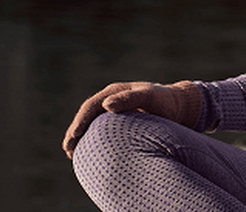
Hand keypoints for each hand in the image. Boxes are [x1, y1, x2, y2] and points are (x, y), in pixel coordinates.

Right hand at [62, 80, 201, 158]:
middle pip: (86, 116)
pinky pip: (101, 131)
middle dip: (75, 131)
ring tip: (72, 154)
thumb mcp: (148, 96)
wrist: (178, 106)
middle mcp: (110, 100)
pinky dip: (92, 140)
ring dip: (80, 137)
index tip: (74, 135)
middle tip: (67, 149)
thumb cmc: (164, 101)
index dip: (80, 120)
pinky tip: (89, 153)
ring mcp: (114, 111)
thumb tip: (106, 105)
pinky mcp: (119, 122)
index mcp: (114, 92)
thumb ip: (130, 99)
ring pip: (91, 124)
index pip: (91, 106)